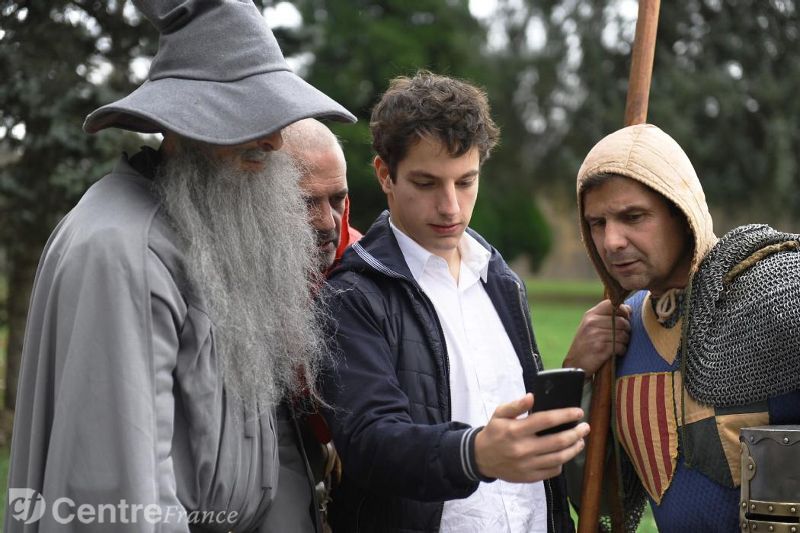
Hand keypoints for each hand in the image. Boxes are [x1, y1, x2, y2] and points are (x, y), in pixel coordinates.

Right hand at [474, 394, 589, 482]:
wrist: (481, 458)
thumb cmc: (494, 433)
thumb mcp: (499, 414)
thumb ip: (515, 405)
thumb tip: (532, 397)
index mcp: (515, 430)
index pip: (546, 420)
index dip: (565, 415)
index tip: (578, 412)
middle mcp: (523, 449)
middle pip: (557, 441)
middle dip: (576, 433)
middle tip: (585, 427)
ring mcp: (527, 465)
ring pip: (558, 458)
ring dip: (574, 449)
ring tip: (580, 441)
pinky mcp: (529, 477)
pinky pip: (552, 471)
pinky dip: (562, 463)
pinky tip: (565, 455)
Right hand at [562, 299, 630, 376]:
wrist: (575, 364)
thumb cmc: (586, 344)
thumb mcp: (590, 326)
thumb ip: (605, 317)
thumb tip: (628, 309)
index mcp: (590, 315)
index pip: (611, 305)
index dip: (623, 310)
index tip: (626, 317)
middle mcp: (592, 323)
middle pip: (622, 321)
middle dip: (627, 329)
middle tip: (623, 335)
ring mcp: (596, 336)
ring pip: (623, 334)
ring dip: (625, 341)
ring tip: (619, 344)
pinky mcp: (601, 349)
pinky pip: (621, 346)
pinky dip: (622, 350)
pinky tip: (616, 352)